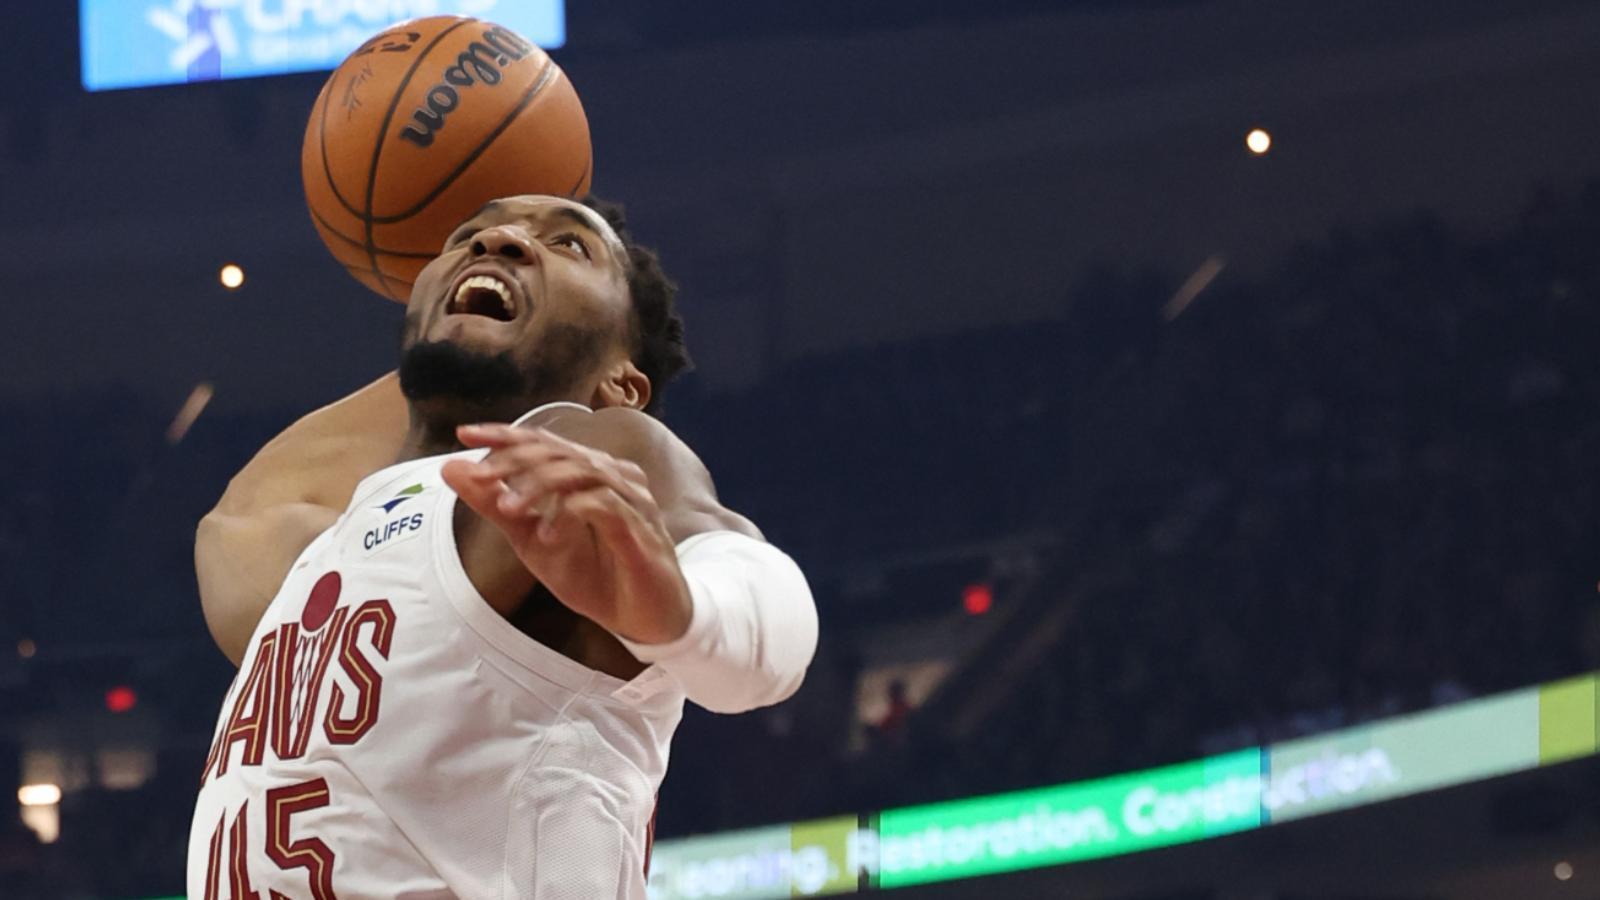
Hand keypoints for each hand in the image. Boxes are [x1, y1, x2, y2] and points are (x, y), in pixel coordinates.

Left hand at [439, 423, 692, 644]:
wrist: (643, 618)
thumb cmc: (595, 574)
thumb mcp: (531, 541)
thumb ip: (495, 505)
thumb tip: (450, 468)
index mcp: (589, 472)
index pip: (544, 441)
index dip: (505, 434)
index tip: (465, 434)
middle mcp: (613, 476)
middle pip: (560, 450)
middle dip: (515, 461)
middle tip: (480, 477)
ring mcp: (631, 500)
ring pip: (582, 471)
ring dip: (539, 486)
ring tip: (508, 509)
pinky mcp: (641, 529)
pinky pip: (605, 506)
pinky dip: (571, 514)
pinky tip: (548, 536)